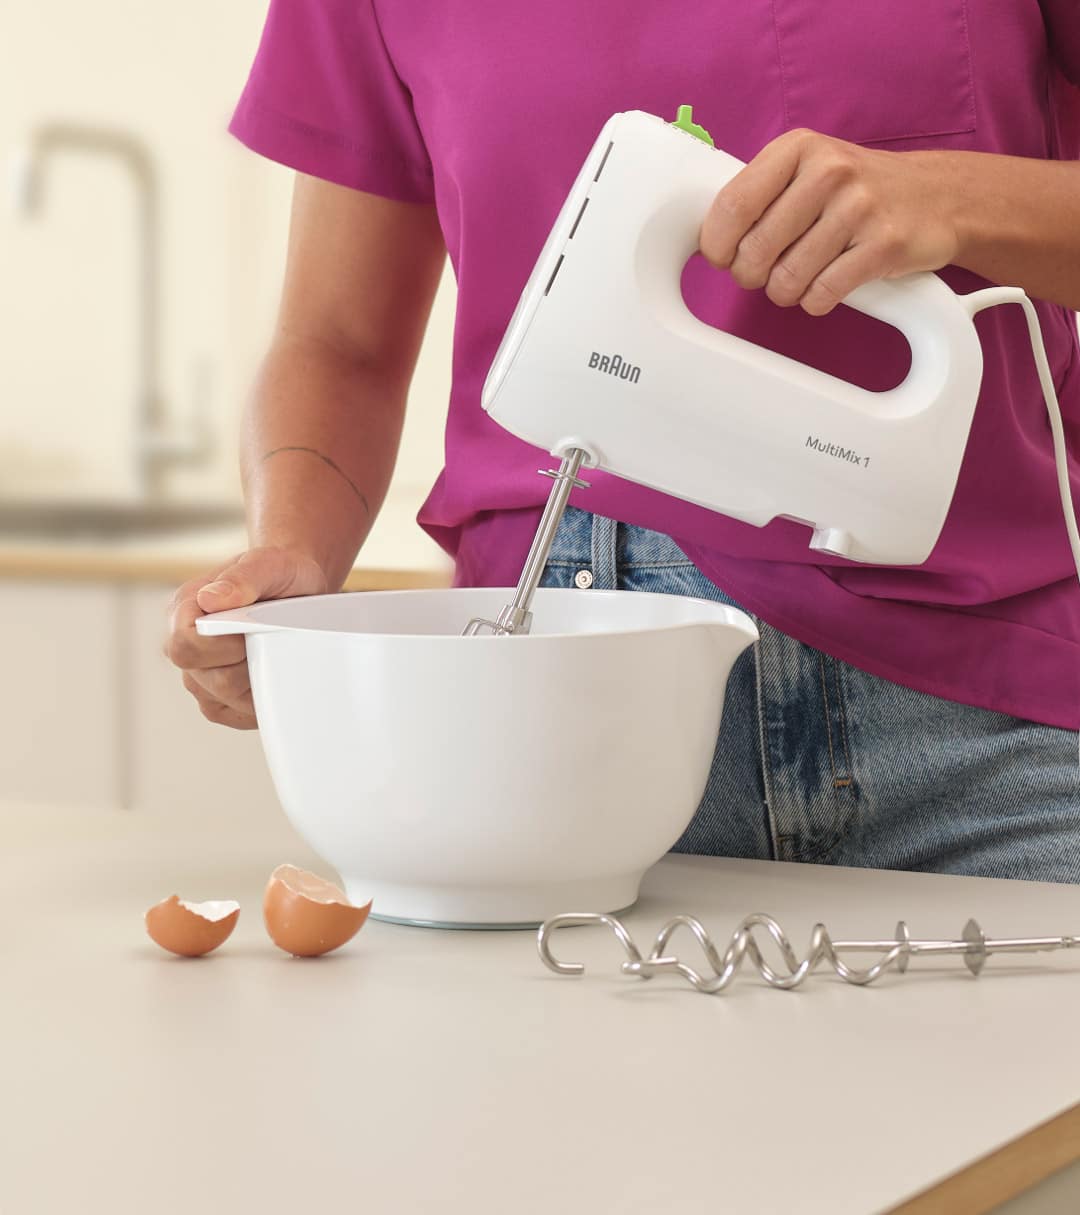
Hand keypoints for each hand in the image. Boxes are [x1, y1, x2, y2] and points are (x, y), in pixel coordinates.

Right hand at [164, 546, 328, 729]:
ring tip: (272, 649)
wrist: (297, 591)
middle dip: (247, 662)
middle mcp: (186, 648)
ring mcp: (201, 679)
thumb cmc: (279, 575)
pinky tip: (272, 672)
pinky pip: (238, 715)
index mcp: (184, 611)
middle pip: (208, 680)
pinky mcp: (222, 702)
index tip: (252, 629)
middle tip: (270, 637)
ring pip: (224, 700)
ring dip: (257, 679)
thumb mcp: (268, 564)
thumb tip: (211, 600)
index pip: (185, 646)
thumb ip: (242, 578)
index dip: (222, 645)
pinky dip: (261, 698)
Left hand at [699, 129, 960, 314]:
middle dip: (751, 275)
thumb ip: (758, 195)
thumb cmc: (856, 191)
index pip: (731, 206)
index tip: (722, 256)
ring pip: (786, 280)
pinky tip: (827, 284)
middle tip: (765, 271)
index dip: (717, 245)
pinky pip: (822, 295)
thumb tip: (707, 238)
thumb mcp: (805, 170)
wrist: (937, 196)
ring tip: (802, 276)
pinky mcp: (883, 245)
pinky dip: (816, 301)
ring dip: (786, 291)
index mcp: (798, 148)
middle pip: (754, 250)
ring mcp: (859, 207)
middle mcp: (828, 171)